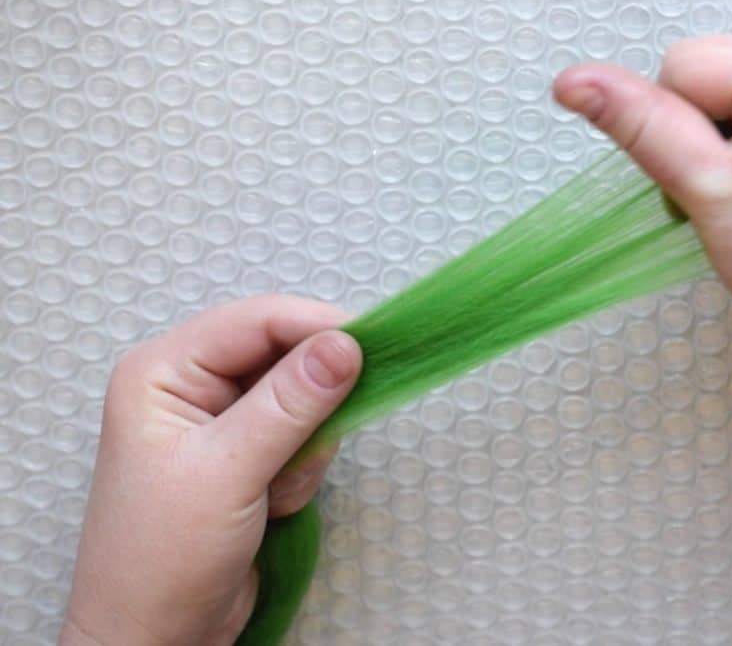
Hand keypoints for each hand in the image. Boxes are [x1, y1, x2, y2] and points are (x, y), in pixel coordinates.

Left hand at [60, 295, 360, 644]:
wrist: (154, 637)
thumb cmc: (161, 557)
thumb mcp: (228, 472)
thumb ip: (290, 404)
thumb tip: (347, 344)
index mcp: (163, 370)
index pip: (255, 321)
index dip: (316, 327)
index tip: (374, 344)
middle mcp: (190, 384)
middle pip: (282, 355)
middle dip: (308, 403)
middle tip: (312, 441)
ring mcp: (220, 420)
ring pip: (301, 398)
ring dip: (304, 446)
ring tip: (272, 490)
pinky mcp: (246, 453)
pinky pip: (302, 435)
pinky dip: (301, 469)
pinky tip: (272, 503)